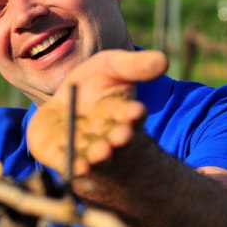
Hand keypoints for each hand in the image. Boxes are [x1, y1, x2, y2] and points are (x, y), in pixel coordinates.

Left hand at [27, 50, 167, 175]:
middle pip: (117, 140)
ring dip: (99, 154)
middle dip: (119, 137)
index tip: (137, 110)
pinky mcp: (62, 156)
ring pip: (96, 156)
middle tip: (121, 136)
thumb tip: (164, 60)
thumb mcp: (113, 68)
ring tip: (101, 151)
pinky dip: (73, 165)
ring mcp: (87, 150)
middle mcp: (109, 136)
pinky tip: (76, 166)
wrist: (65, 106)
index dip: (133, 113)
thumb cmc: (94, 85)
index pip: (132, 115)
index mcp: (124, 114)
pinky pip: (68, 164)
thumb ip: (134, 66)